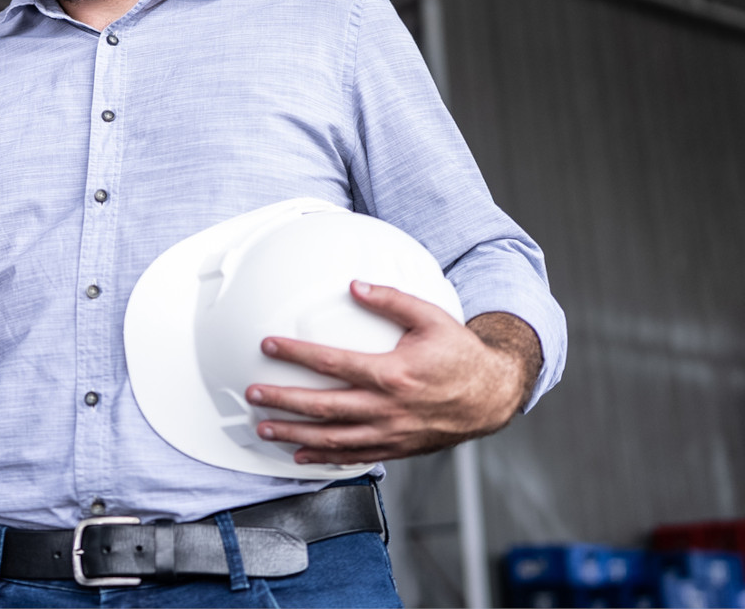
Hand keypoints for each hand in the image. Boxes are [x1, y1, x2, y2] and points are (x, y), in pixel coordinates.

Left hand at [245, 282, 540, 465]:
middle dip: (283, 401)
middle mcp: (388, 408)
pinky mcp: (396, 449)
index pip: (333, 363)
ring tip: (265, 428)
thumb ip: (392, 299)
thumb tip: (355, 285)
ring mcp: (391, 433)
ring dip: (295, 434)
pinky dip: (324, 458)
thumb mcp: (431, 317)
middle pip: (323, 408)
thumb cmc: (460, 355)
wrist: (491, 396)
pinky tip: (300, 455)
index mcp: (393, 374)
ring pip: (333, 439)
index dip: (296, 354)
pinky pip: (354, 457)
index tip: (268, 346)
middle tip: (253, 395)